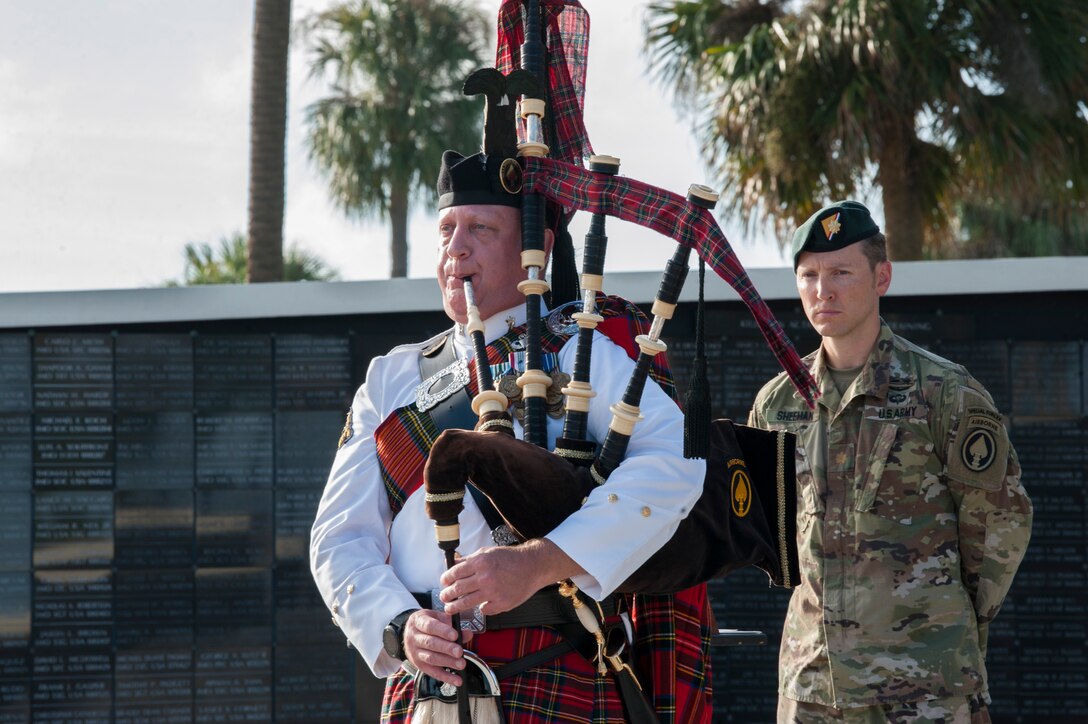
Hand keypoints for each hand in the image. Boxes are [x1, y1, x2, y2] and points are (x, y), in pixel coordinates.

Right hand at [403, 608, 474, 687]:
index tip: (455, 635)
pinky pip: (433, 672)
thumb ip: (453, 625)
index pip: (429, 626)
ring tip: (461, 664)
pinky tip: (457, 679)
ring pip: (431, 658)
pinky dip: (446, 677)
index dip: (443, 631)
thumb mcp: (438, 618)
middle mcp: (413, 637)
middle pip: (430, 643)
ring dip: (447, 662)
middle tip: (459, 652)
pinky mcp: (419, 665)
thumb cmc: (429, 623)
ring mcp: (414, 652)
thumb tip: (468, 634)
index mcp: (418, 621)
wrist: (411, 632)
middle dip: (446, 648)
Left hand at [438, 538, 583, 616]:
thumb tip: (452, 564)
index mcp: (480, 562)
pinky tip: (481, 605)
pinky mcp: (502, 604)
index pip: (454, 573)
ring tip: (451, 608)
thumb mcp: (487, 552)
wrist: (532, 566)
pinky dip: (481, 608)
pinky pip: (484, 610)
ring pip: (466, 603)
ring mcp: (493, 592)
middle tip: (444, 597)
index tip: (444, 582)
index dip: (445, 579)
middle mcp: (485, 577)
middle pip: (457, 590)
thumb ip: (469, 559)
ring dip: (455, 607)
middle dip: (446, 595)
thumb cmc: (510, 558)